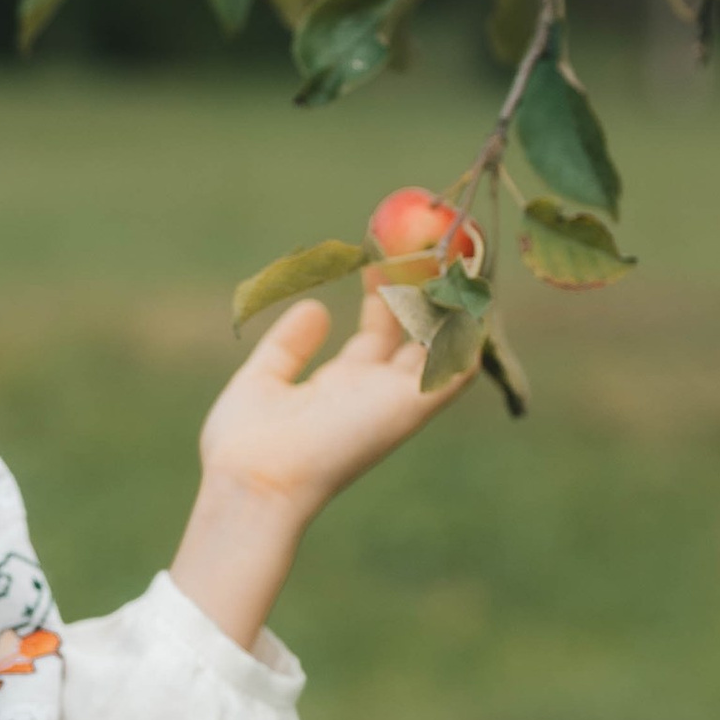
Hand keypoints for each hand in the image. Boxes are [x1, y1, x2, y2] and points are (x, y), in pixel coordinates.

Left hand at [171, 281, 475, 649]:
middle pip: (414, 332)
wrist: (253, 480)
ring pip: (441, 345)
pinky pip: (457, 369)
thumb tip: (317, 308)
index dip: (384, 289)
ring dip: (452, 303)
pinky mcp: (410, 407)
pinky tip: (473, 295)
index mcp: (340, 386)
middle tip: (425, 240)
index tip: (380, 249)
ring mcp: (394, 399)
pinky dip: (469, 336)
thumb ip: (290, 345)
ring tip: (455, 254)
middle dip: (424, 288)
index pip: (378, 331)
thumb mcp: (264, 378)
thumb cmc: (247, 442)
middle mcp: (374, 391)